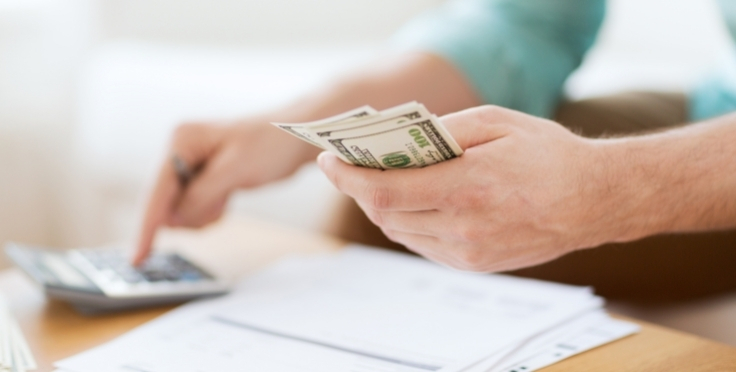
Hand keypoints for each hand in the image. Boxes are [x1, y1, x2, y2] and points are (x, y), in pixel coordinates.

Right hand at [133, 119, 317, 264]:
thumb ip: (201, 195)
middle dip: (193, 213)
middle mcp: (179, 151)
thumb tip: (173, 219)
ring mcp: (190, 165)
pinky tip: (228, 196)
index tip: (137, 258)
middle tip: (222, 200)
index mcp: (181, 140)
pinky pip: (195, 208)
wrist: (297, 137)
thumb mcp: (235, 170)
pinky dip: (211, 210)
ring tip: (229, 193)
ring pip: (181, 210)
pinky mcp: (202, 178)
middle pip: (166, 204)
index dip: (147, 227)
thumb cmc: (271, 144)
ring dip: (204, 212)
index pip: (156, 191)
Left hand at [318, 105, 624, 271]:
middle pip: (385, 214)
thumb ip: (442, 132)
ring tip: (379, 181)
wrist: (593, 201)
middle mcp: (463, 227)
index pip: (384, 191)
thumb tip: (399, 143)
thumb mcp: (495, 123)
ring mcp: (468, 252)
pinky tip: (414, 202)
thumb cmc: (548, 155)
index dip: (348, 177)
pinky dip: (408, 222)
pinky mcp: (474, 265)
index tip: (329, 161)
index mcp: (467, 187)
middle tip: (350, 166)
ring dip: (382, 207)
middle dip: (360, 188)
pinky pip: (423, 244)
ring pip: (401, 232)